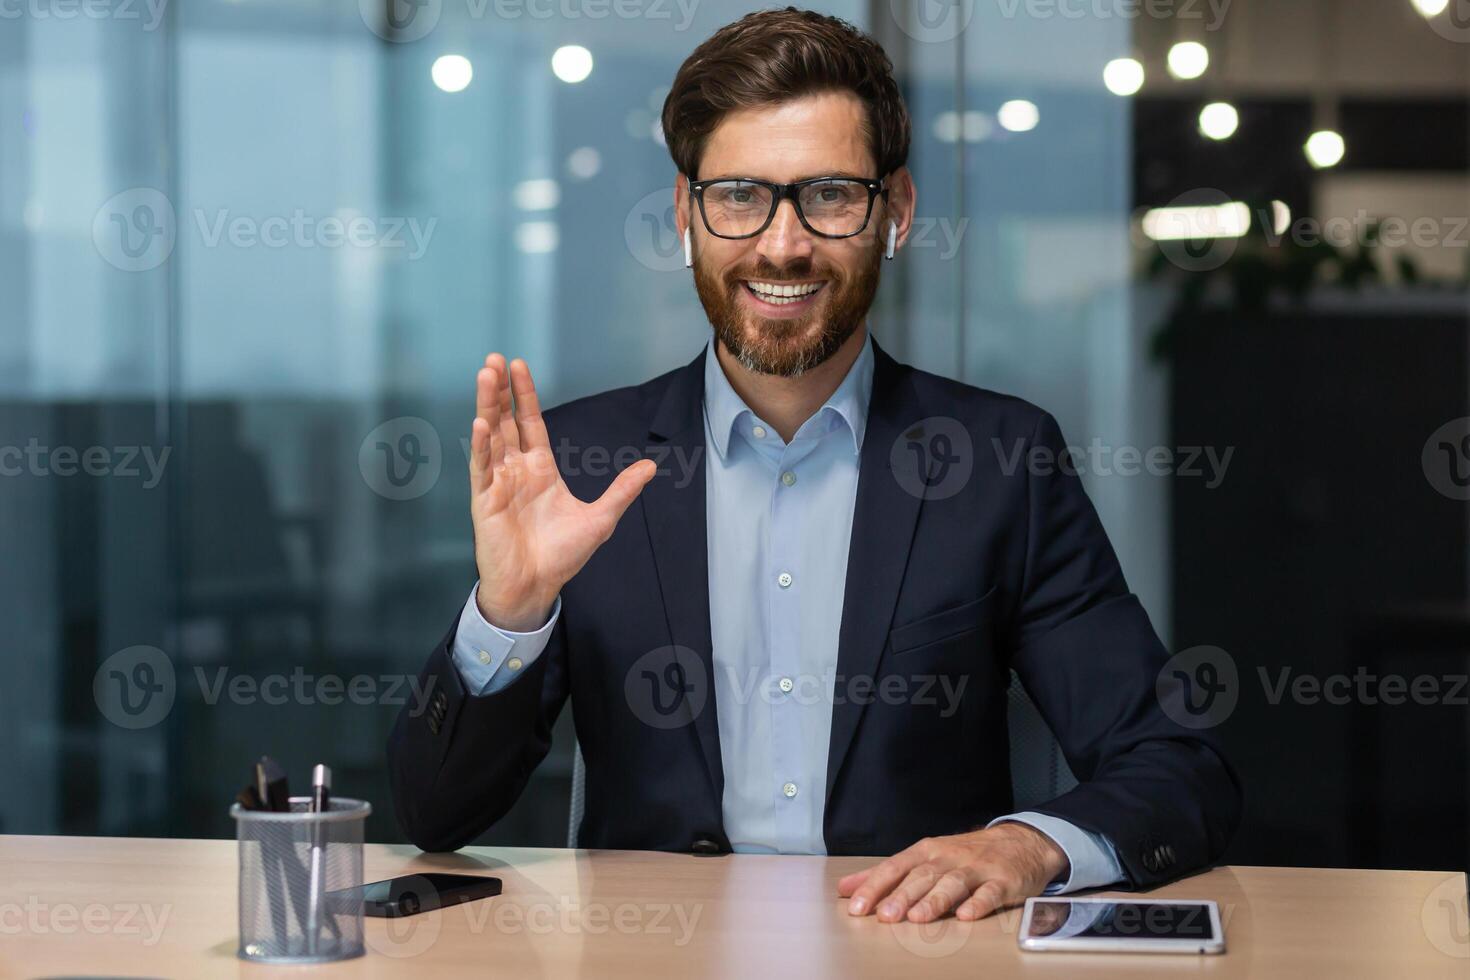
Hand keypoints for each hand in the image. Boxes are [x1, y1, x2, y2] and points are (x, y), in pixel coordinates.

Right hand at [469, 354, 656, 630]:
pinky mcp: (484, 501)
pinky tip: (481, 423)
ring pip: (490, 436)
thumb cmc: (562, 556)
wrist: (536, 587)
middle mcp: (516, 470)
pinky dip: (481, 445)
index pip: (529, 423)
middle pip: (506, 421)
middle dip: (501, 390)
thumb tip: (650, 467)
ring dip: (487, 406)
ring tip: (485, 374)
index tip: (519, 366)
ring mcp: (497, 483)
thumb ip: (621, 490)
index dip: (524, 395)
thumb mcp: (600, 519)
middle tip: (495, 358)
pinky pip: (481, 467)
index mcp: (540, 470)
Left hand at [836, 823, 1067, 922]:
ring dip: (935, 900)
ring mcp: (976, 869)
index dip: (875, 886)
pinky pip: (990, 893)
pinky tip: (966, 915)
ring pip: (953, 883)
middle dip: (901, 896)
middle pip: (922, 876)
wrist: (1019, 842)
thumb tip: (846, 888)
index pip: (895, 868)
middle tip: (884, 916)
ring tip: (918, 918)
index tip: (856, 906)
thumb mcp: (924, 857)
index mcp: (926, 852)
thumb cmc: (965, 854)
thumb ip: (886, 875)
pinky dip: (978, 904)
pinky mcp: (1003, 881)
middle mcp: (948, 858)